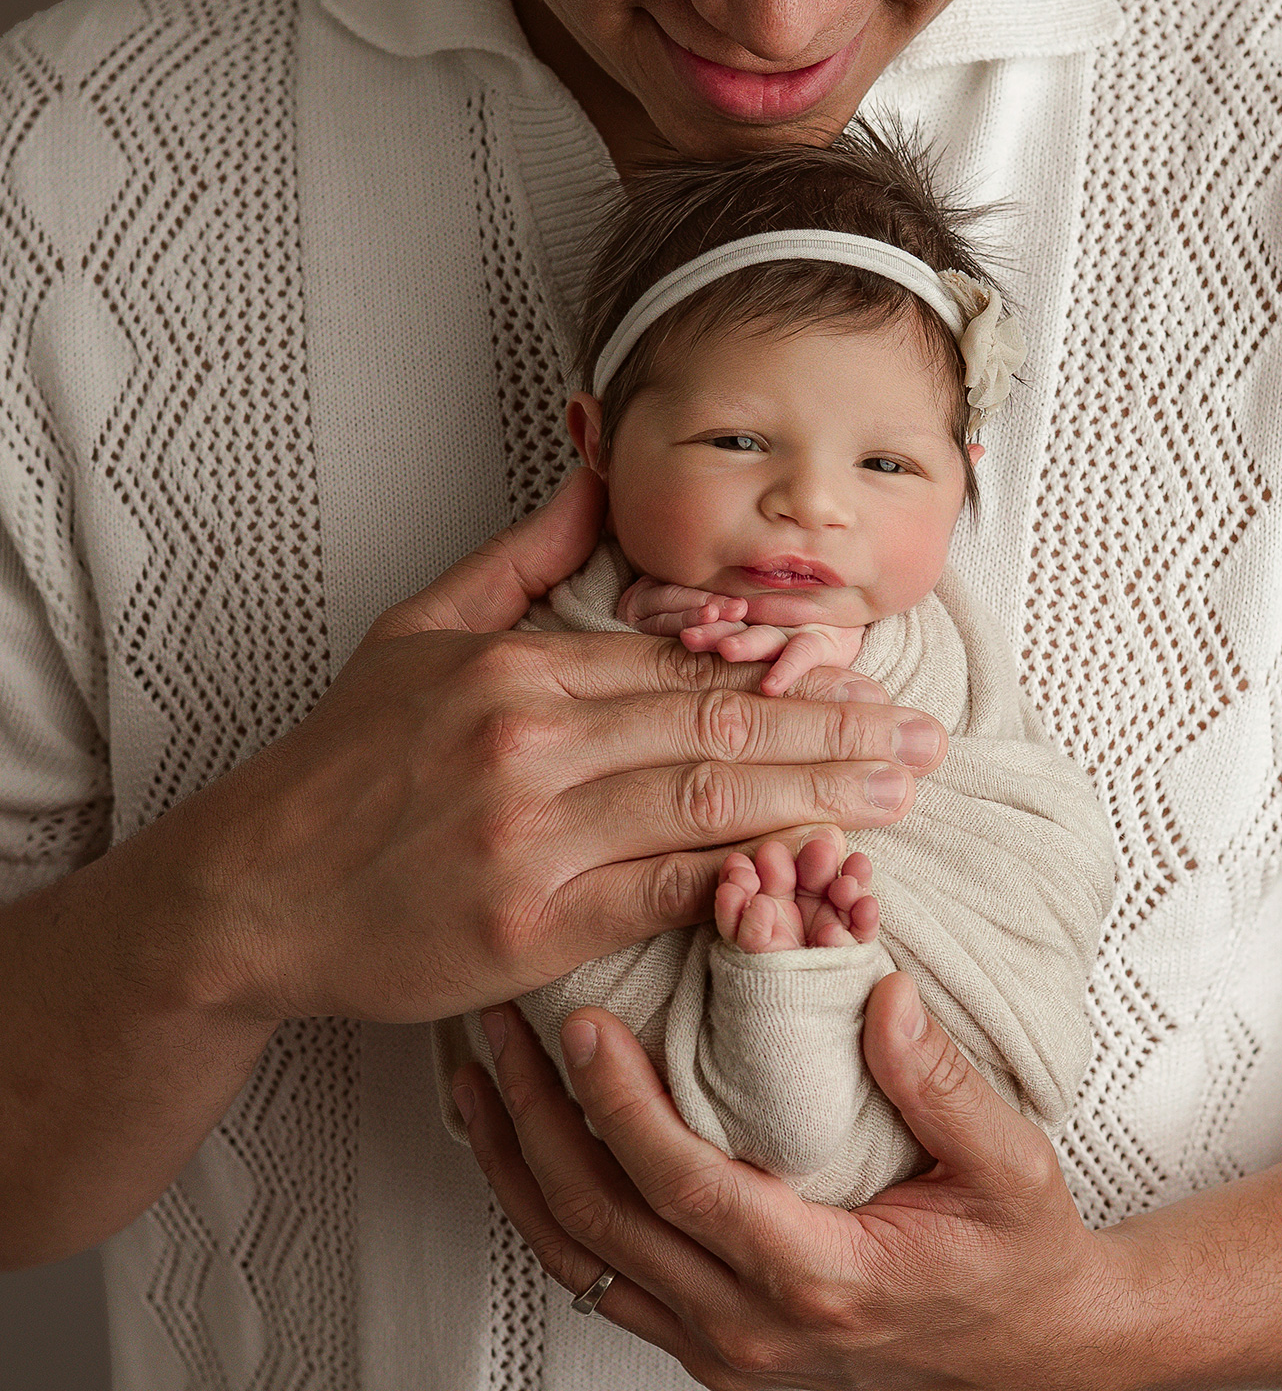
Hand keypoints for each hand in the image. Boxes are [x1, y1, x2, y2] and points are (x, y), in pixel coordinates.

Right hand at [192, 471, 945, 1022]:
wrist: (250, 892)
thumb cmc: (339, 765)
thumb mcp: (417, 628)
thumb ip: (522, 554)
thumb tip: (595, 464)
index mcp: (517, 668)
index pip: (685, 662)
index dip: (789, 671)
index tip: (866, 675)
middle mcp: (531, 743)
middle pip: (719, 727)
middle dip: (836, 733)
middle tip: (922, 741)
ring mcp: (533, 838)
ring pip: (708, 804)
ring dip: (818, 800)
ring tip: (897, 798)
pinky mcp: (528, 926)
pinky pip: (662, 895)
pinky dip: (742, 883)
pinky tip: (810, 875)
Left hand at [452, 971, 1130, 1390]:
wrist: (1025, 1345)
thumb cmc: (1016, 1249)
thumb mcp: (1011, 1164)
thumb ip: (944, 1083)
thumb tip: (879, 994)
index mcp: (821, 1278)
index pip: (686, 1189)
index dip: (622, 1106)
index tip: (581, 1025)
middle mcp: (752, 1328)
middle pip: (603, 1224)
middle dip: (539, 1121)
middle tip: (500, 1030)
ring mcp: (721, 1345)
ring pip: (580, 1261)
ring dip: (520, 1166)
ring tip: (478, 1078)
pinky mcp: (707, 1341)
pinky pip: (600, 1278)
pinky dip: (546, 1209)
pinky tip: (522, 1143)